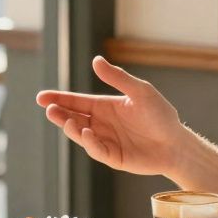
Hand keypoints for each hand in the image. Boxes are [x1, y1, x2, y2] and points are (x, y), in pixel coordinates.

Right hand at [37, 56, 190, 176]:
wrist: (176, 143)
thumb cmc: (160, 114)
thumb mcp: (140, 91)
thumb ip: (118, 78)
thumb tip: (95, 60)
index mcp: (104, 106)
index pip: (76, 102)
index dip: (58, 99)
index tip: (41, 97)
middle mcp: (101, 124)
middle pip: (73, 118)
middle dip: (59, 114)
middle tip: (49, 109)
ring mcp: (105, 141)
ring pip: (81, 135)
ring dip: (72, 128)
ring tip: (67, 121)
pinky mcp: (113, 157)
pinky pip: (96, 150)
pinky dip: (90, 142)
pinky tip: (87, 132)